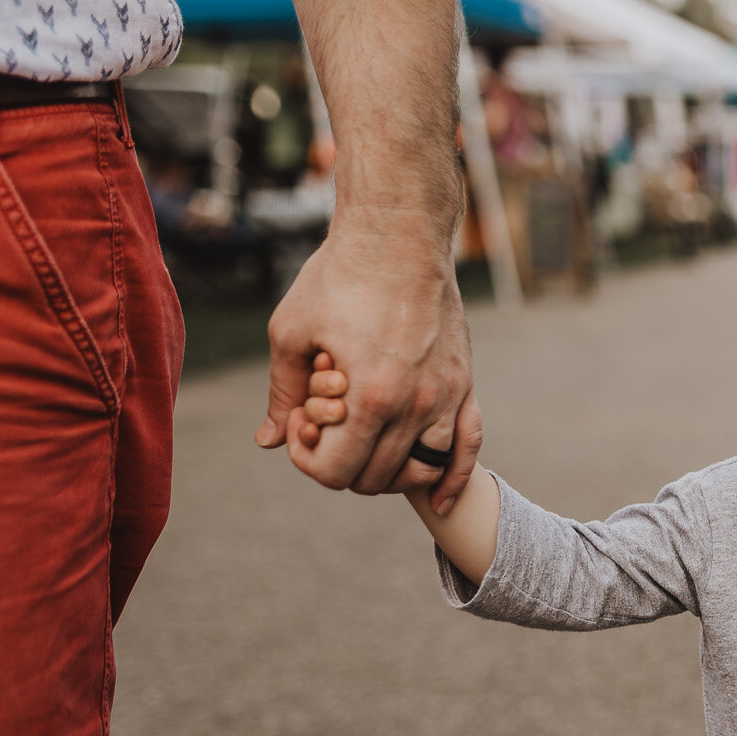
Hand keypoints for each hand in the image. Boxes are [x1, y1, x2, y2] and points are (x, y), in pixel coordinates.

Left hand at [255, 213, 480, 512]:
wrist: (399, 235)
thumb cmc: (339, 276)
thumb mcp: (291, 332)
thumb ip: (283, 393)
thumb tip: (268, 441)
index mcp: (368, 397)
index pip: (336, 470)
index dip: (306, 460)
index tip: (298, 427)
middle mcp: (414, 405)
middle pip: (375, 476)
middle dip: (341, 463)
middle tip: (325, 427)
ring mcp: (446, 396)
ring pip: (419, 469)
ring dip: (387, 472)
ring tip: (364, 446)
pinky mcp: (464, 385)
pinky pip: (468, 447)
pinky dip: (454, 480)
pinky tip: (437, 501)